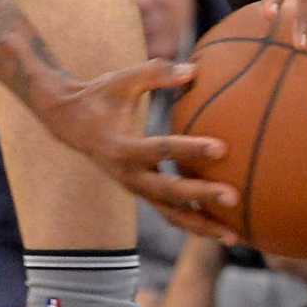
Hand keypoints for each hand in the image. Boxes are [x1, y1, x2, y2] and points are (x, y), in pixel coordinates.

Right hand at [38, 59, 238, 240]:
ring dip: (201, 226)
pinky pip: (170, 214)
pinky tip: (221, 228)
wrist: (72, 123)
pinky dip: (194, 222)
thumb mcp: (123, 79)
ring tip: (235, 236)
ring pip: (171, 215)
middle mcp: (129, 176)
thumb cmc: (101, 96)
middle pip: (169, 194)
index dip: (191, 149)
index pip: (161, 150)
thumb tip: (194, 70)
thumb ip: (156, 73)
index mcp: (123, 148)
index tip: (222, 148)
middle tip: (234, 197)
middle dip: (202, 198)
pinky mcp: (143, 193)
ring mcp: (136, 189)